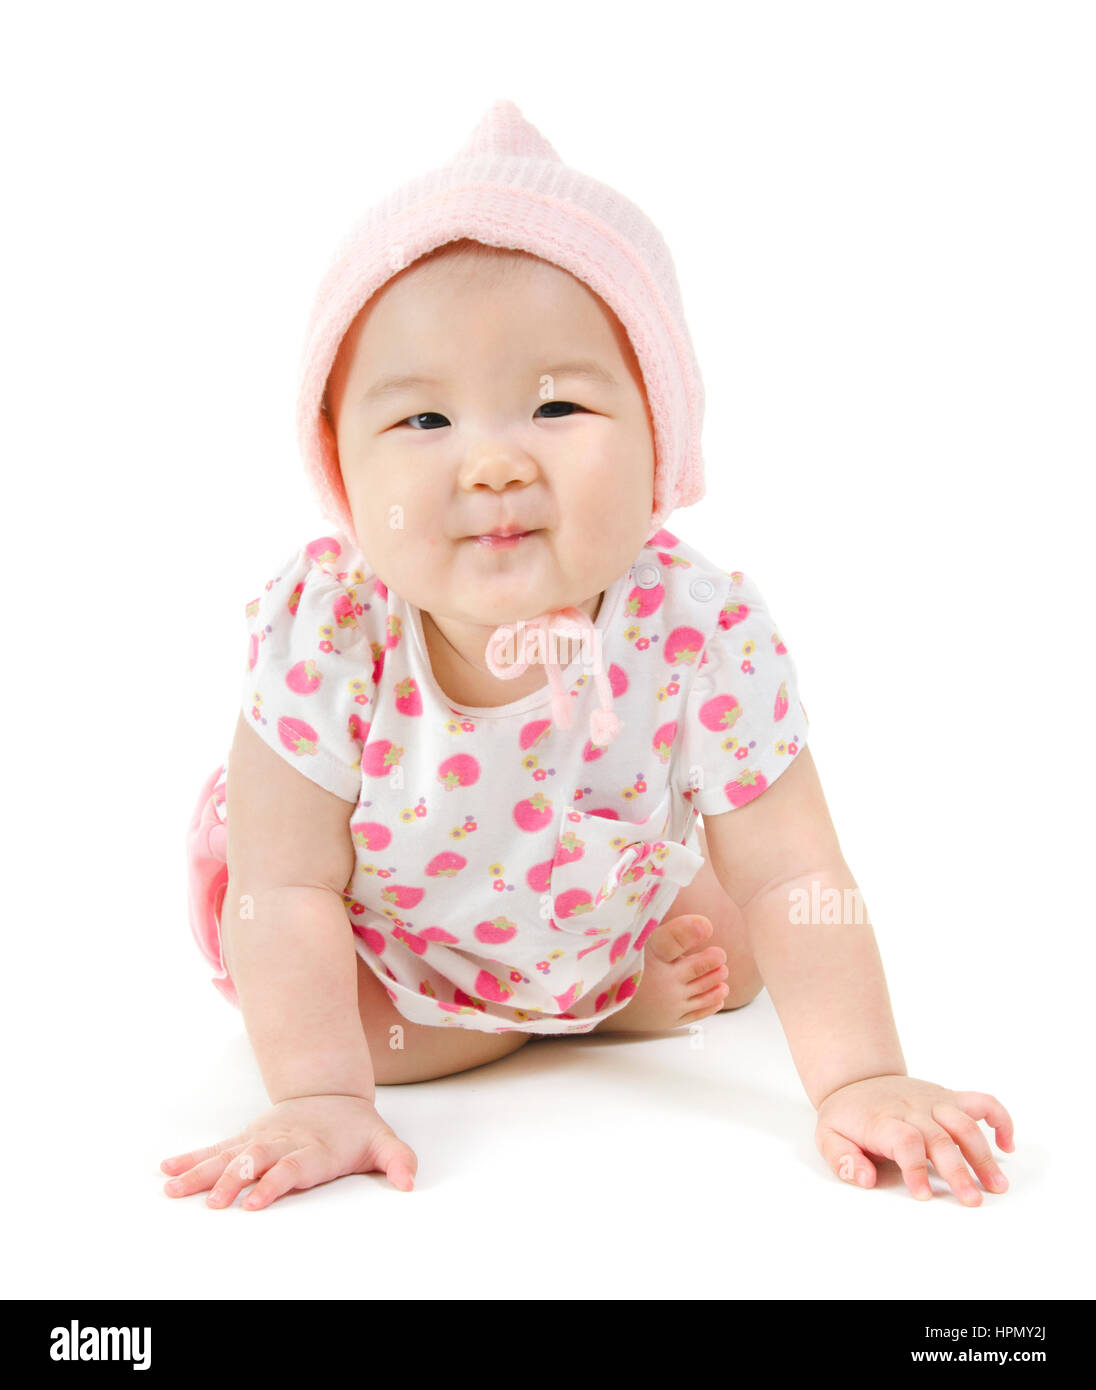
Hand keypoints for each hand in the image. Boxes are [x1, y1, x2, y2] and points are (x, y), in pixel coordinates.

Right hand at [160, 1094, 418, 1209]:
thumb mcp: (382, 1140)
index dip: (275, 1182)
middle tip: (212, 1201)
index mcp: (314, 1148)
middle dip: (233, 1179)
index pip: (293, 1166)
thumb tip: (409, 1183)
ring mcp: (261, 1140)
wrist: (330, 1092)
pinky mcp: (246, 1140)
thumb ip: (397, 1160)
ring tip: (173, 1188)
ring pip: (228, 1155)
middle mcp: (283, 1143)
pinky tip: (168, 1171)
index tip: (254, 1202)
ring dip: (202, 1172)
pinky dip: (192, 1159)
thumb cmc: (356, 1127)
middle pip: (255, 1160)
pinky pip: (216, 1150)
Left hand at [814, 1074, 1013, 1205]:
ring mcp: (934, 1101)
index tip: (924, 1196)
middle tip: (972, 1201)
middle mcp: (913, 1109)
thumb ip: (842, 1158)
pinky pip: (981, 1102)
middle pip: (940, 1137)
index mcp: (883, 1120)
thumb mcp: (828, 1136)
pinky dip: (1000, 1118)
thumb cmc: (847, 1116)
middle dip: (958, 1171)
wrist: (858, 1078)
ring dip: (984, 1155)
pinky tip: (1007, 1145)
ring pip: (965, 1124)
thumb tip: (864, 1178)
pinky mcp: (949, 1098)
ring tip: (997, 1187)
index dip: (915, 1168)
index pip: (905, 1140)